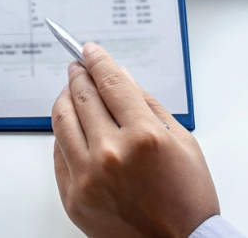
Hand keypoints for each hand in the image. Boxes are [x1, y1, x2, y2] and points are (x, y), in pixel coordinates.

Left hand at [52, 42, 218, 237]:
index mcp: (144, 136)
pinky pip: (58, 153)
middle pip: (82, 97)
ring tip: (70, 90)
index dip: (97, 60)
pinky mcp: (73, 197)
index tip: (89, 49)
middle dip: (78, 75)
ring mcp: (88, 177)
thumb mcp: (182, 142)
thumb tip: (119, 75)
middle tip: (78, 66)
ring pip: (61, 121)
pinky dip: (63, 133)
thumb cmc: (188, 198)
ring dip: (64, 98)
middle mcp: (111, 154)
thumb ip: (148, 104)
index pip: (110, 83)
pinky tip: (72, 125)